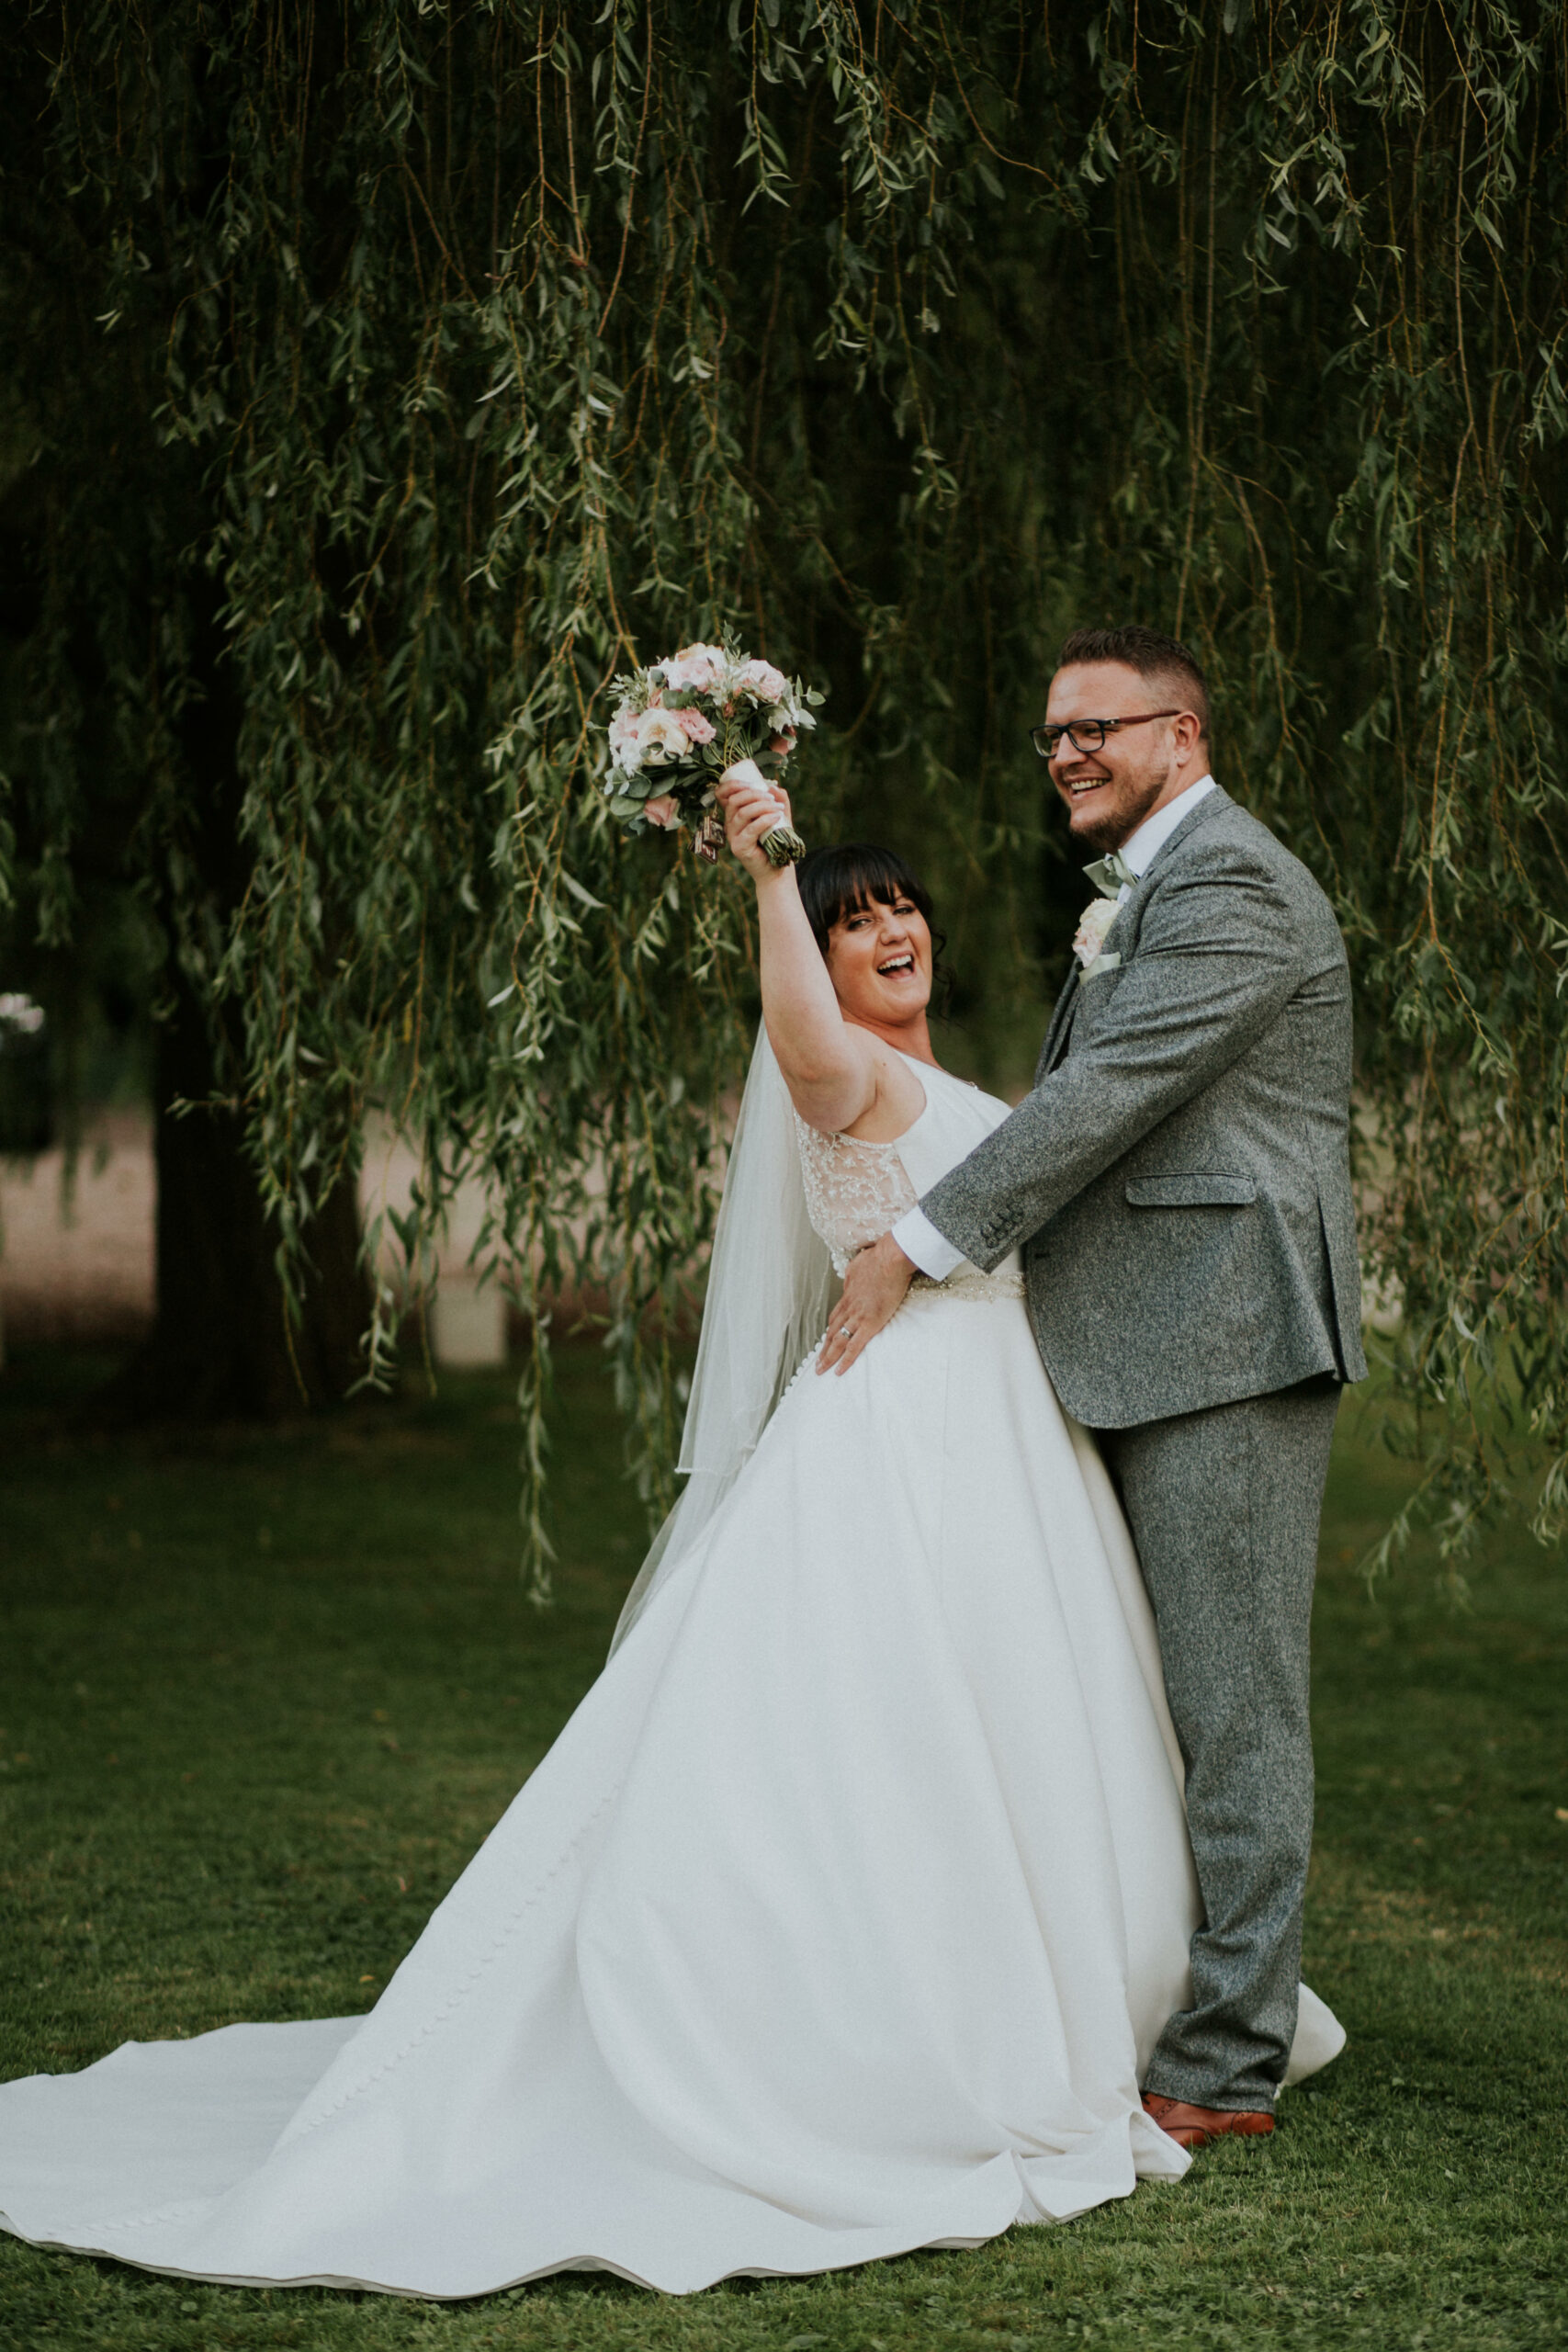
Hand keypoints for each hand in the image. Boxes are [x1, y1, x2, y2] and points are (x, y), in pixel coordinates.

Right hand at [718, 764, 792, 881]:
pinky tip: (777, 817)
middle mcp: (730, 824)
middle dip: (753, 794)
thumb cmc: (775, 843)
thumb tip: (775, 787)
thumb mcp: (779, 817)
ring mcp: (733, 836)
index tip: (752, 782)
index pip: (723, 795)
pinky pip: (751, 829)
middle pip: (734, 801)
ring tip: (778, 808)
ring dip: (762, 806)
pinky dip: (765, 820)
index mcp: (735, 814)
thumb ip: (778, 801)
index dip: (733, 785)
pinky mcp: (739, 847)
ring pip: (743, 814)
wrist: (777, 869)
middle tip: (772, 798)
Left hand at [816, 1231, 915, 1374]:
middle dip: (824, 1347)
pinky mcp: (869, 1324)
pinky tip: (839, 1371)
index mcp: (848, 1293)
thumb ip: (855, 1273)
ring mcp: (857, 1316)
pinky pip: (854, 1347)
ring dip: (828, 1357)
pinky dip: (845, 1360)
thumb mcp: (859, 1263)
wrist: (889, 1258)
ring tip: (822, 1369)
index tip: (826, 1338)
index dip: (830, 1328)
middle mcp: (849, 1307)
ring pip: (837, 1341)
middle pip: (832, 1331)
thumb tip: (854, 1274)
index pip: (835, 1316)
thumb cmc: (880, 1257)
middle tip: (817, 1361)